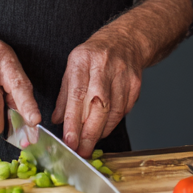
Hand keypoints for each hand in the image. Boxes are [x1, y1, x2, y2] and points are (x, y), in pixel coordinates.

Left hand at [52, 32, 142, 157]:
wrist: (125, 40)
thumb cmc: (94, 55)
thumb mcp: (72, 67)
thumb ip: (64, 95)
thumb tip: (58, 120)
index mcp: (83, 61)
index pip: (77, 95)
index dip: (73, 121)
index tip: (69, 141)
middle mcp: (104, 67)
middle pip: (99, 106)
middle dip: (89, 133)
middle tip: (81, 151)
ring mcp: (123, 75)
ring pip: (114, 111)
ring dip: (101, 132)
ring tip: (90, 144)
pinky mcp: (135, 83)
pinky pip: (124, 110)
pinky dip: (112, 124)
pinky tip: (103, 130)